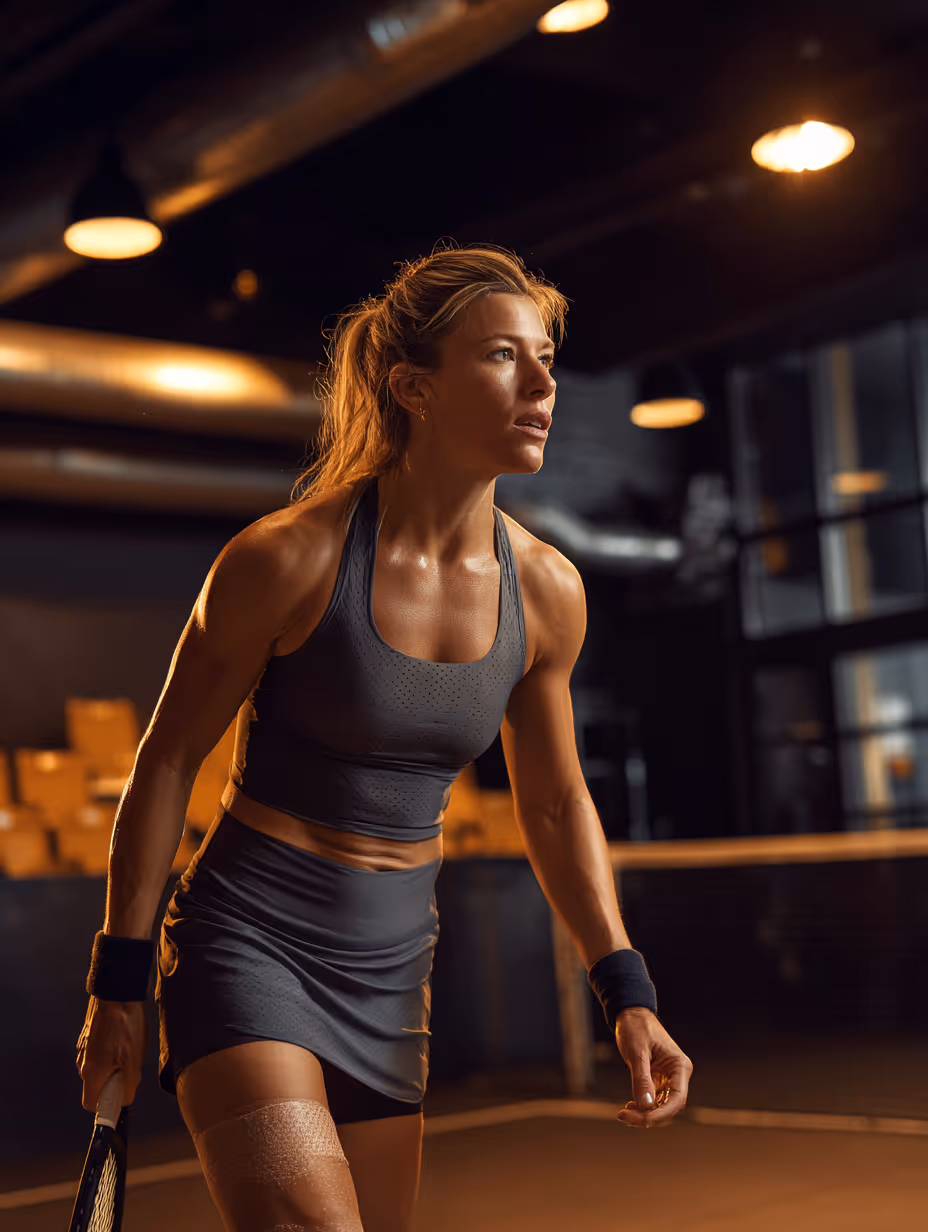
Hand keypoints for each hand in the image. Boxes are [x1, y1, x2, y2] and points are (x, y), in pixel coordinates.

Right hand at [76, 997, 146, 1111]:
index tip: (118, 1100)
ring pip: (98, 1068)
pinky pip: (98, 1053)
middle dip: (113, 1082)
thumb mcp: (133, 1061)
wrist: (116, 993)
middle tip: (130, 1069)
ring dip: (113, 1065)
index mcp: (90, 1073)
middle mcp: (82, 1063)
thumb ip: (128, 1086)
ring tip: (129, 1049)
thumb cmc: (125, 1026)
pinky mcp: (88, 1036)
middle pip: (96, 1085)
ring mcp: (83, 1048)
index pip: (90, 1104)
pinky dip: (110, 1052)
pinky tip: (124, 1038)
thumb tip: (125, 1100)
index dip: (105, 1106)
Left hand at [613, 1006, 691, 1128]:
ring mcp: (668, 1079)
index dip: (661, 1114)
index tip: (642, 1119)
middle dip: (648, 1116)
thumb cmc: (636, 1027)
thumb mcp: (637, 1052)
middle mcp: (678, 1075)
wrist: (630, 1014)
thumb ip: (642, 1079)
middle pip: (669, 1107)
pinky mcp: (657, 1080)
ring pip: (660, 1106)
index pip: (677, 1099)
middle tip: (624, 1116)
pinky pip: (653, 1100)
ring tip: (624, 1114)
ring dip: (644, 1114)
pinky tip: (629, 1107)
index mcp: (680, 1066)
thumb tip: (646, 1106)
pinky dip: (642, 1107)